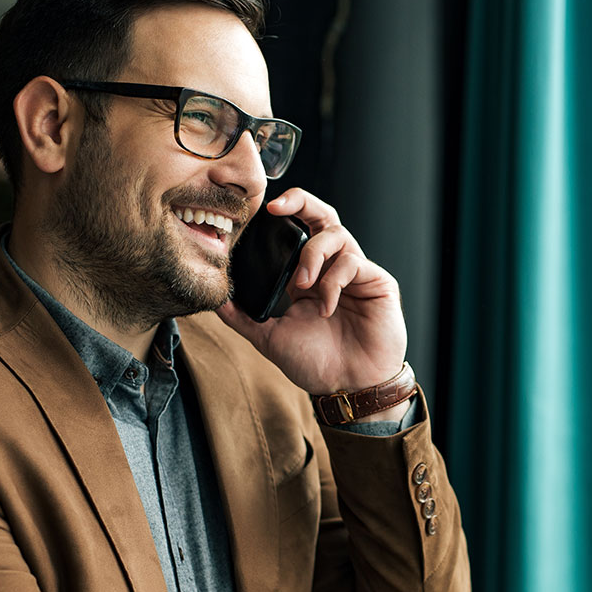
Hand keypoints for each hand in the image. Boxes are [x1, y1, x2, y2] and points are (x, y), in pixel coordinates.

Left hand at [218, 188, 406, 396]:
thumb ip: (242, 317)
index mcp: (309, 275)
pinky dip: (334, 280)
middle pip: (323, 215)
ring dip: (312, 254)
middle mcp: (332, 267)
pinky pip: (353, 261)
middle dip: (302, 201)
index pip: (298, 229)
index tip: (262, 211)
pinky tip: (326, 306)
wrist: (347, 389)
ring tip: (303, 285)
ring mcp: (357, 273)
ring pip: (336, 233)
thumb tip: (214, 299)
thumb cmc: (315, 364)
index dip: (285, 212)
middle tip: (278, 207)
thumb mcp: (269, 337)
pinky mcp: (378, 282)